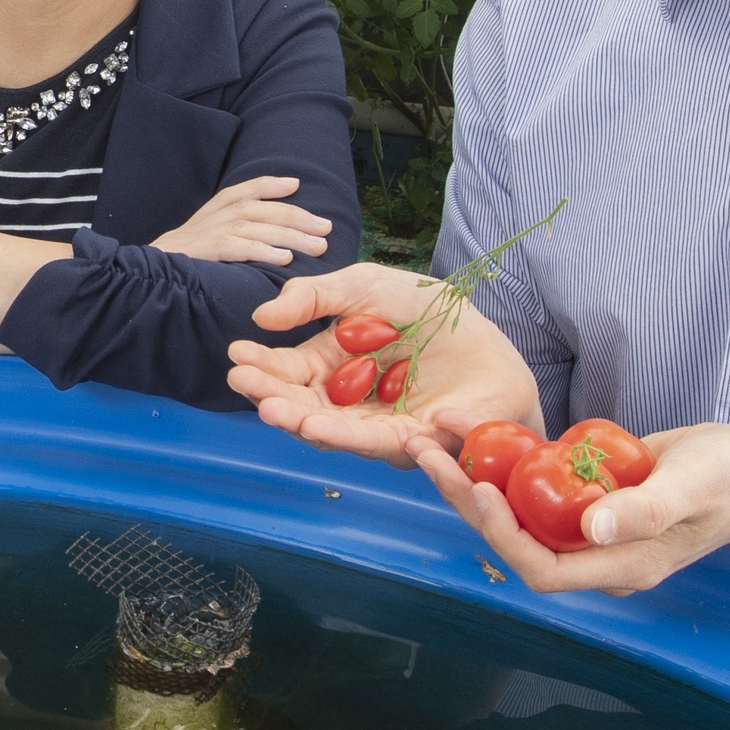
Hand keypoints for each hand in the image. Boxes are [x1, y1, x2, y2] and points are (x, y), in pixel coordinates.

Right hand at [151, 175, 332, 266]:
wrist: (155, 265)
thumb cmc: (191, 250)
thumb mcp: (213, 226)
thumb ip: (240, 219)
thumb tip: (276, 224)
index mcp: (222, 203)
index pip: (251, 187)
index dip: (274, 184)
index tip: (297, 184)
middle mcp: (221, 212)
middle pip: (266, 209)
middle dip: (300, 217)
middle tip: (326, 228)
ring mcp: (215, 230)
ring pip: (260, 227)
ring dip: (292, 236)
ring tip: (318, 246)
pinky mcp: (210, 250)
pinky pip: (242, 248)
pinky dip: (264, 251)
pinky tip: (285, 258)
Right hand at [224, 262, 541, 460]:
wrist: (492, 340)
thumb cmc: (429, 314)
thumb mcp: (366, 288)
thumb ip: (316, 297)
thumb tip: (263, 316)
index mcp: (334, 365)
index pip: (290, 370)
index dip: (262, 365)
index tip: (236, 354)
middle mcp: (348, 403)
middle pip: (302, 404)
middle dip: (270, 395)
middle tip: (242, 381)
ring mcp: (376, 426)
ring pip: (329, 430)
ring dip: (298, 420)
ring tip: (271, 408)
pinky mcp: (410, 441)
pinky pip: (372, 441)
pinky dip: (342, 435)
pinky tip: (314, 425)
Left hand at [411, 419, 729, 596]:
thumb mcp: (693, 488)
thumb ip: (645, 510)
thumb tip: (593, 528)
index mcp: (617, 567)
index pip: (541, 568)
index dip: (501, 536)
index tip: (476, 489)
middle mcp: (595, 554)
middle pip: (514, 539)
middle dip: (466, 499)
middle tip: (426, 453)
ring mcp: (590, 526)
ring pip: (517, 510)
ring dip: (473, 476)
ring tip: (433, 439)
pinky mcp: (588, 496)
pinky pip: (536, 485)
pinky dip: (504, 460)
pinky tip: (475, 429)